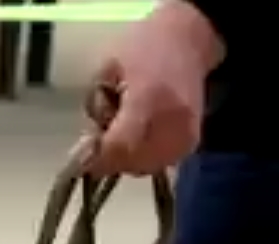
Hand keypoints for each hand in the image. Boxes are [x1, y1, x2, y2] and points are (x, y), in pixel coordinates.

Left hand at [83, 2, 222, 175]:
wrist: (187, 40)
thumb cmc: (142, 47)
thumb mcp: (107, 69)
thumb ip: (96, 109)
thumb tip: (88, 147)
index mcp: (147, 96)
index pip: (120, 145)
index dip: (99, 158)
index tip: (84, 158)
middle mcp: (171, 120)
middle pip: (134, 162)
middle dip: (113, 160)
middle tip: (102, 144)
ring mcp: (186, 132)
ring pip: (148, 167)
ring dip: (130, 161)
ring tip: (122, 138)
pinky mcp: (193, 140)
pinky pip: (164, 162)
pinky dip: (148, 158)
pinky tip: (140, 140)